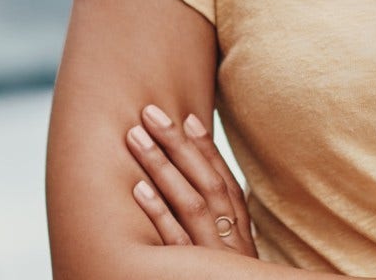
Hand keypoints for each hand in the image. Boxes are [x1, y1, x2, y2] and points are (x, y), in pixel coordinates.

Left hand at [124, 104, 256, 255]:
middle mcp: (231, 242)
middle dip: (179, 145)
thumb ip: (216, 231)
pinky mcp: (192, 276)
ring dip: (162, 167)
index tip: (188, 118)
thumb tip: (190, 188)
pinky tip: (138, 188)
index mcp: (240, 236)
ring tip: (135, 137)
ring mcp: (212, 257)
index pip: (227, 185)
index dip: (208, 151)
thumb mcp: (228, 258)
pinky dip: (159, 213)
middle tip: (150, 113)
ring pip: (191, 205)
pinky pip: (175, 241)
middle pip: (208, 185)